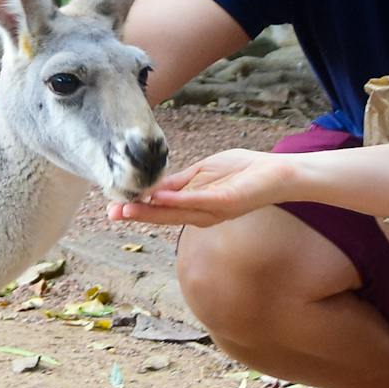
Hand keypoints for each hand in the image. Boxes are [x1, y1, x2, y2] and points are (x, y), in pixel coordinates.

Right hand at [106, 148, 279, 226]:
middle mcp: (202, 215)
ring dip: (149, 211)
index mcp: (195, 206)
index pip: (161, 209)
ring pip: (175, 213)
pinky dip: (176, 201)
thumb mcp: (203, 172)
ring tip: (126, 208)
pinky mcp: (225, 202)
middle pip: (163, 216)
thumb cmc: (242, 170)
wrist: (277, 173)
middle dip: (136, 214)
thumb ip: (179, 182)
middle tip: (111, 213)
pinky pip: (197, 202)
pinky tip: (158, 198)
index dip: (137, 208)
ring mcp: (213, 211)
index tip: (113, 207)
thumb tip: (151, 188)